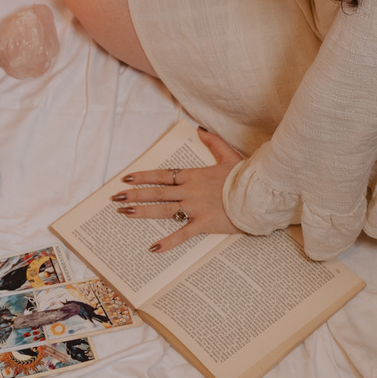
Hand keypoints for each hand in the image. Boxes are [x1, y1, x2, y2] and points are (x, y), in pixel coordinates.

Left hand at [112, 128, 243, 251]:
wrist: (261, 194)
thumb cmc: (246, 176)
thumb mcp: (229, 155)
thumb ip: (213, 143)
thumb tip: (200, 129)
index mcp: (193, 175)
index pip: (161, 176)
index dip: (142, 177)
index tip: (126, 179)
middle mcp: (189, 191)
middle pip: (156, 193)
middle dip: (134, 194)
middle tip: (115, 197)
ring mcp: (195, 208)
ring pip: (163, 210)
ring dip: (142, 212)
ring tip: (124, 213)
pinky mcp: (204, 224)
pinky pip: (182, 234)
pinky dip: (168, 242)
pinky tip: (153, 248)